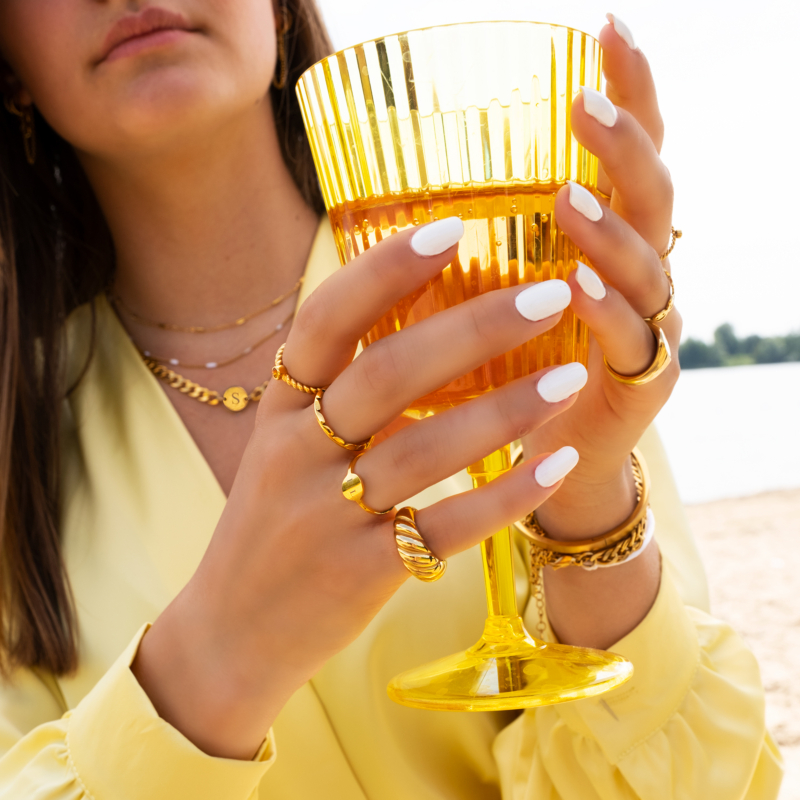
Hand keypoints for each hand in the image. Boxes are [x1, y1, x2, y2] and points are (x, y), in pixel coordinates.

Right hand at [132, 223, 585, 759]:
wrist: (228, 631)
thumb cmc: (270, 524)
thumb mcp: (283, 445)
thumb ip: (331, 388)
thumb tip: (409, 315)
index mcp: (278, 409)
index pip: (326, 320)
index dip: (386, 268)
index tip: (454, 226)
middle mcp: (296, 453)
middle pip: (386, 374)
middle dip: (472, 328)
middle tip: (548, 293)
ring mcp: (327, 516)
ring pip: (424, 448)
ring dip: (505, 408)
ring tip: (571, 374)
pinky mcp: (363, 574)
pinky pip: (447, 528)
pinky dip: (507, 495)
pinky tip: (558, 464)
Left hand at [522, 19, 679, 645]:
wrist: (548, 461)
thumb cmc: (515, 372)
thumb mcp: (497, 300)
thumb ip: (479, 251)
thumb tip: (415, 198)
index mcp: (606, 242)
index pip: (626, 156)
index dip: (629, 93)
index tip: (607, 29)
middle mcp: (637, 273)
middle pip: (652, 195)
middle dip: (625, 146)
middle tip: (586, 107)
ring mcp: (648, 326)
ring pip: (648, 266)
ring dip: (611, 230)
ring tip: (568, 201)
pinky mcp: (642, 384)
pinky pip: (633, 343)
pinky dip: (608, 316)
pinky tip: (581, 290)